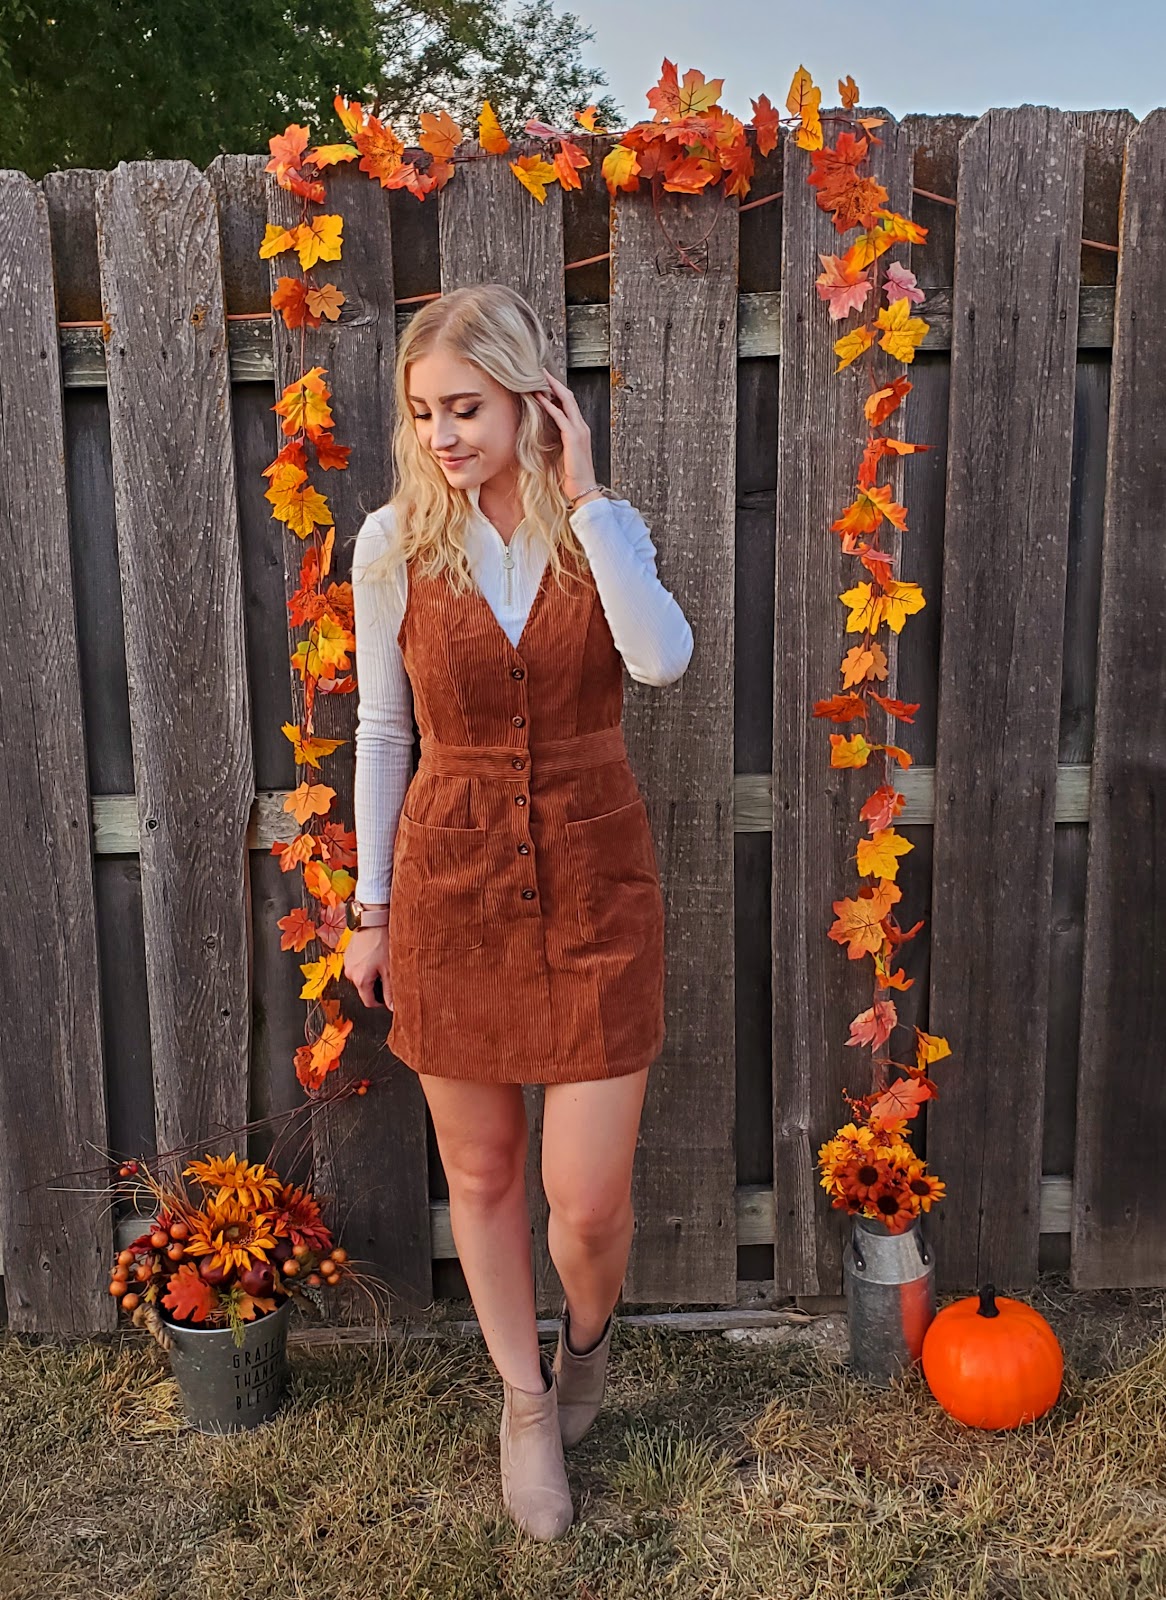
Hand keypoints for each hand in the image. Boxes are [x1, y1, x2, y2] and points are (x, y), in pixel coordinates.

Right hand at [343, 925, 391, 1008]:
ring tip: (382, 962)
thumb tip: (392, 1006)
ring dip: (371, 974)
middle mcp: (350, 974)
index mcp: (360, 980)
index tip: (388, 998)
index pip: (368, 1002)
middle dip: (376, 985)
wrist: (372, 920)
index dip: (380, 1003)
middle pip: (364, 988)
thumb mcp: (389, 969)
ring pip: (361, 976)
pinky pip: (358, 965)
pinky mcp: (348, 954)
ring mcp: (348, 963)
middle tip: (389, 974)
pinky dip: (366, 964)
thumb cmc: (381, 942)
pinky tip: (375, 955)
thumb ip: (390, 990)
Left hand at [534, 367, 598, 501]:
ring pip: (566, 401)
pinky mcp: (574, 438)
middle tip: (540, 371)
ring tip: (538, 378)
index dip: (557, 390)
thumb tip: (543, 433)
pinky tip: (539, 397)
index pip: (569, 403)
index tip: (544, 380)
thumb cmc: (572, 476)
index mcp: (580, 430)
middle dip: (554, 382)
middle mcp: (582, 427)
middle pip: (568, 397)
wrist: (584, 490)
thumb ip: (557, 441)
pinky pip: (560, 416)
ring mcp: (579, 431)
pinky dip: (550, 405)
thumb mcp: (562, 454)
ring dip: (551, 388)